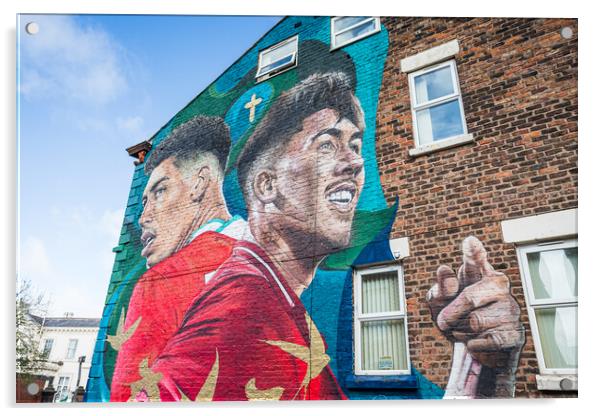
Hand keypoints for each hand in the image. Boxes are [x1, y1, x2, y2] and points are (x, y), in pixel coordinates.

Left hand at [427, 236, 524, 395]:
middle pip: (469, 298)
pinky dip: (472, 345)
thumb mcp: (440, 306)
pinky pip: (483, 341)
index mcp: (479, 274)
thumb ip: (439, 289)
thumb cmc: (456, 320)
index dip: (473, 252)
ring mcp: (510, 309)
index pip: (475, 261)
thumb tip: (444, 269)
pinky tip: (478, 343)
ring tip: (467, 331)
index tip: (469, 241)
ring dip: (461, 331)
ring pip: (474, 322)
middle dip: (451, 313)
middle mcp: (498, 286)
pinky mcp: (514, 334)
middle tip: (443, 323)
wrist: (473, 351)